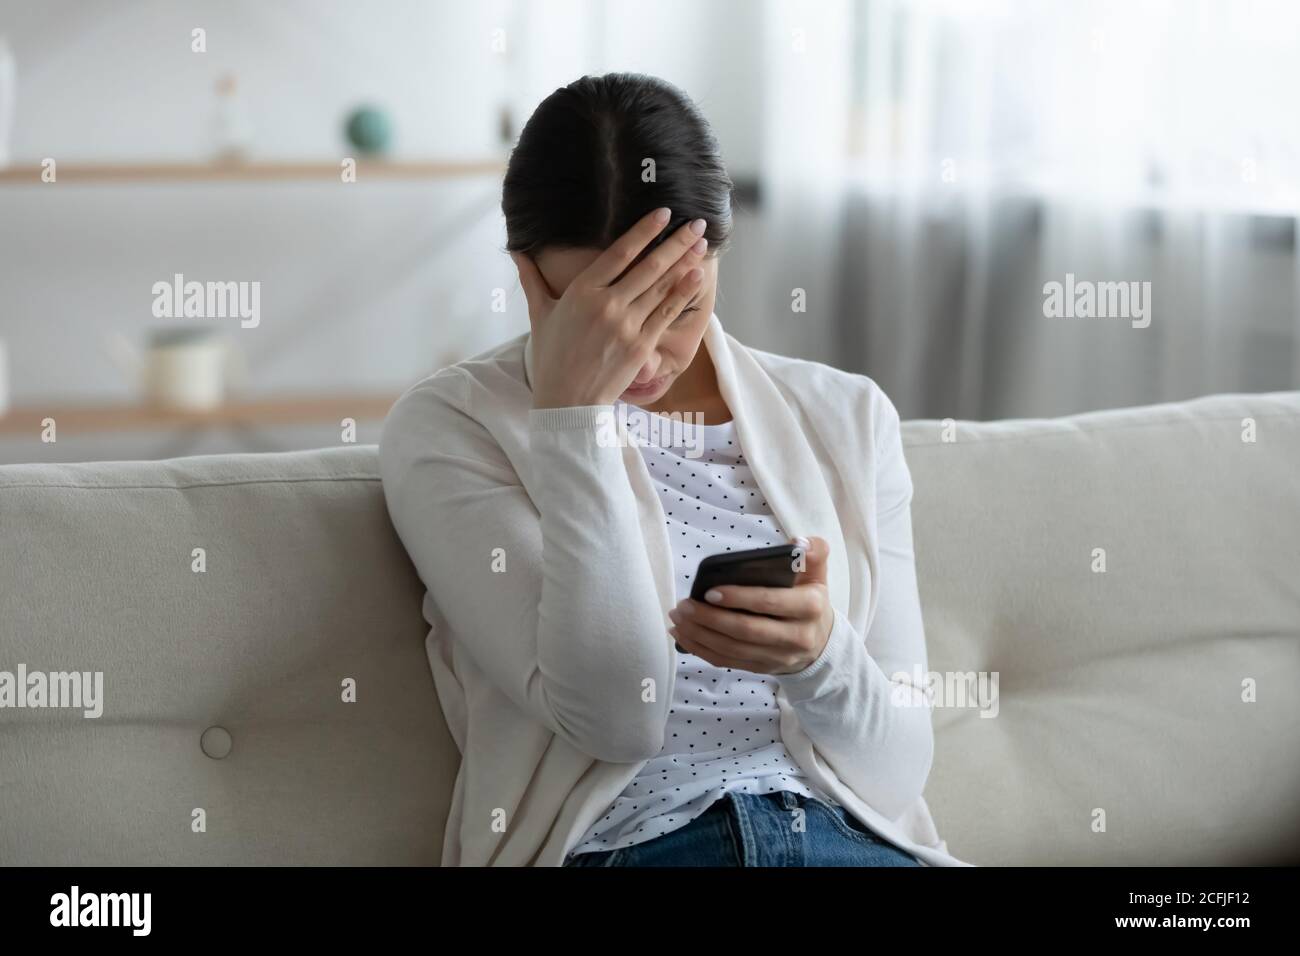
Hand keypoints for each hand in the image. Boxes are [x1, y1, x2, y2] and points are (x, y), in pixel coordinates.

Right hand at [511, 207, 707, 409]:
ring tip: (702, 243)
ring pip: (662, 286)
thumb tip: (516, 252)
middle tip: (696, 224)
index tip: (663, 213)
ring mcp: (627, 326)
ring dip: (685, 262)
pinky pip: (667, 313)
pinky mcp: (641, 346)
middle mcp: (607, 305)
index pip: (620, 253)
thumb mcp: (540, 315)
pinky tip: (697, 275)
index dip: (644, 231)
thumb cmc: (552, 358)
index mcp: (582, 291)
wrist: (566, 401)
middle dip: (676, 242)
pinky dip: (683, 293)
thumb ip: (532, 280)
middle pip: (649, 266)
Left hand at [668, 536, 835, 674]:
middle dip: (710, 618)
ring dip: (700, 634)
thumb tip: (797, 543)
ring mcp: (778, 657)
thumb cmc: (809, 599)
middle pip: (746, 630)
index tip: (710, 591)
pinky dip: (701, 649)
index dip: (738, 597)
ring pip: (732, 649)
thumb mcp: (817, 574)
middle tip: (684, 605)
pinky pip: (726, 661)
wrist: (821, 642)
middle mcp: (797, 637)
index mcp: (810, 607)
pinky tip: (682, 634)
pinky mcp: (761, 668)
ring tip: (678, 617)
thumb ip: (814, 552)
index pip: (769, 602)